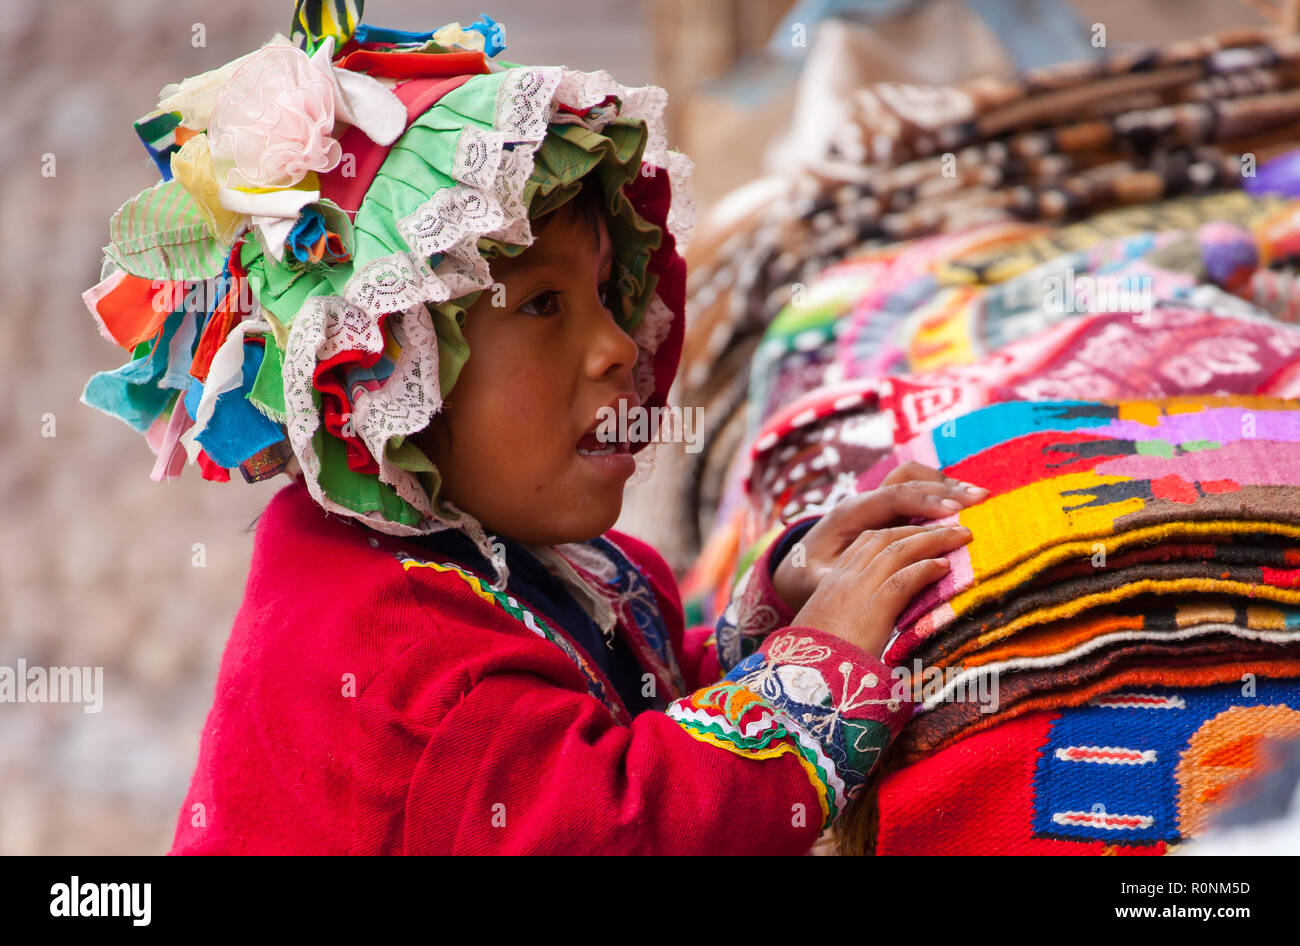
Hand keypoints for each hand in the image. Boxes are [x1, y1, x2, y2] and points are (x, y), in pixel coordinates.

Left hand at [771, 461, 987, 614]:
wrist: (801, 561)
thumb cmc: (810, 571)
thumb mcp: (814, 578)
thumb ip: (828, 578)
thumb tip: (839, 580)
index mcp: (851, 513)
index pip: (891, 498)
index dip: (922, 502)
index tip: (952, 513)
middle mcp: (866, 500)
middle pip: (908, 481)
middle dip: (943, 489)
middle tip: (978, 500)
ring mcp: (878, 501)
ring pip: (915, 478)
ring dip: (947, 485)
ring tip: (979, 496)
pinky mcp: (890, 508)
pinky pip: (919, 490)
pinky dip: (942, 492)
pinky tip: (967, 503)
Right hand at [791, 523, 972, 657]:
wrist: (803, 678)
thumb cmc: (816, 661)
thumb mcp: (829, 629)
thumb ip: (849, 618)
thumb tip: (871, 626)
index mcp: (832, 581)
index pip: (866, 541)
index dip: (897, 532)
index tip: (921, 531)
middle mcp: (844, 578)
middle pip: (885, 537)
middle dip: (920, 528)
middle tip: (950, 525)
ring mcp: (857, 589)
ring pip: (898, 550)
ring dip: (933, 539)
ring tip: (960, 535)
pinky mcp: (873, 608)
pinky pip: (904, 579)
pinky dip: (926, 569)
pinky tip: (945, 566)